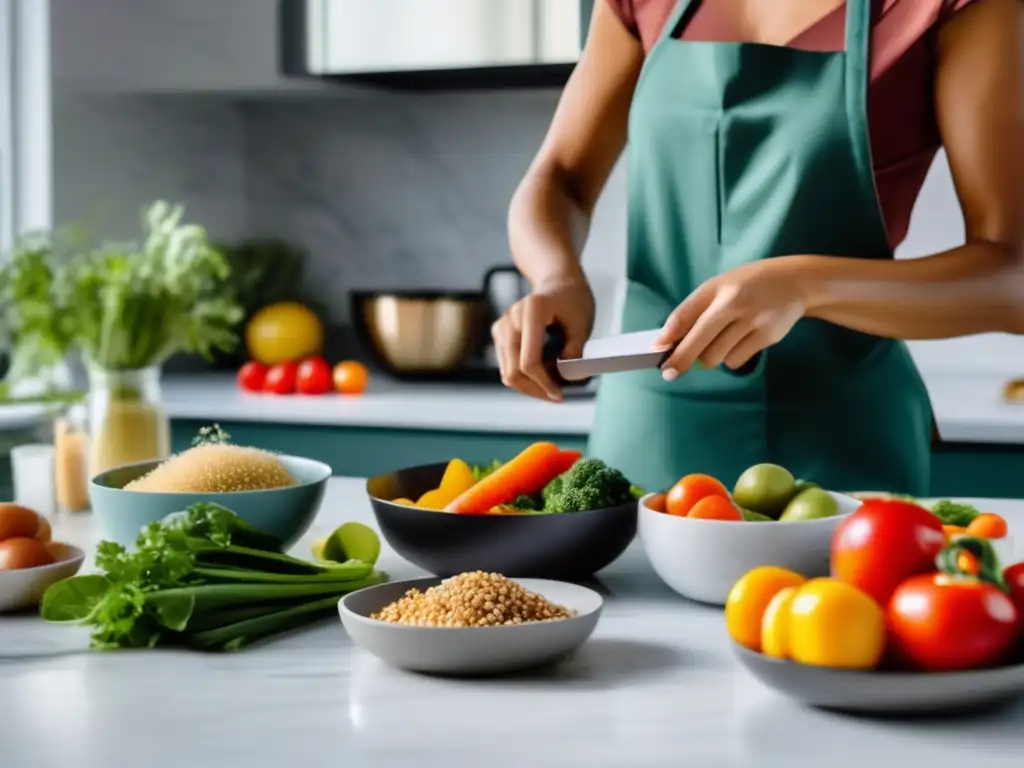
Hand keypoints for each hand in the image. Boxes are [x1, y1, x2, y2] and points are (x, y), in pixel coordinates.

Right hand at [492, 273, 594, 400]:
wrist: (558, 282)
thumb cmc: (572, 300)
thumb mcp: (582, 323)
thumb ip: (576, 348)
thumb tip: (569, 375)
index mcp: (532, 311)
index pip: (529, 361)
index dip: (544, 384)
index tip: (559, 395)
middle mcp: (511, 318)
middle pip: (513, 371)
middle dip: (535, 389)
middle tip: (556, 396)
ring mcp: (502, 326)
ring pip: (507, 372)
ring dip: (529, 386)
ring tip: (551, 386)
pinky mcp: (499, 334)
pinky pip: (506, 365)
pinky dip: (522, 376)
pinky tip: (542, 376)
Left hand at [654, 258, 808, 379]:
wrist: (795, 282)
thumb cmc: (746, 286)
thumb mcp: (718, 286)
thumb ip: (693, 311)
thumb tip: (667, 341)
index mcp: (718, 288)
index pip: (687, 315)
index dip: (670, 336)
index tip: (657, 351)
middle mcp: (736, 303)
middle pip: (701, 343)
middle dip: (682, 360)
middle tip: (670, 372)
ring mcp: (754, 321)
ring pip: (717, 357)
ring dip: (710, 357)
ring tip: (719, 341)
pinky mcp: (768, 337)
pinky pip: (736, 360)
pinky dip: (730, 358)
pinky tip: (738, 342)